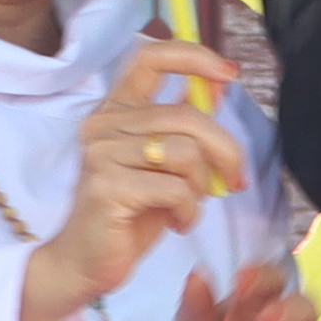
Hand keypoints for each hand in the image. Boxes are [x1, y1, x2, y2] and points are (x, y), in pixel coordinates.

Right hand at [22, 41, 245, 320]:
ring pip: (185, 152)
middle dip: (226, 149)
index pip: (150, 58)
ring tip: (189, 207)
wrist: (86, 263)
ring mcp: (102, 154)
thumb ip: (185, 127)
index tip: (228, 73)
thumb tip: (220, 84)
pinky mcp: (108, 187)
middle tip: (234, 180)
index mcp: (115, 111)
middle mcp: (103, 125)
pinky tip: (178, 223)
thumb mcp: (165, 165)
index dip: (193, 56)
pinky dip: (189, 210)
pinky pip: (175, 188)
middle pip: (187, 115)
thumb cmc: (130, 215)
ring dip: (202, 185)